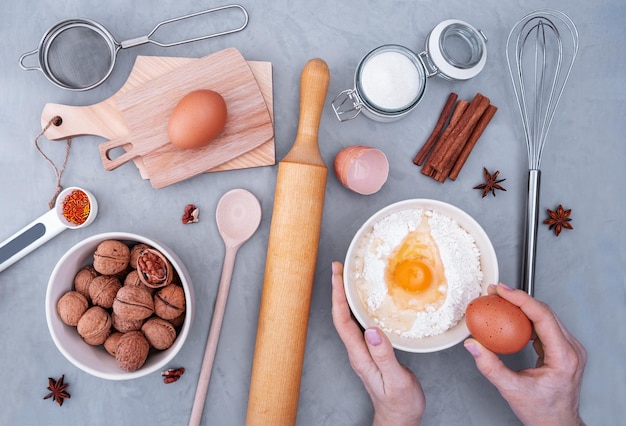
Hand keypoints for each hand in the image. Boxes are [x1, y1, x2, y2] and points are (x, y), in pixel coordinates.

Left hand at [331, 262, 424, 425]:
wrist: (399, 417)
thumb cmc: (399, 403)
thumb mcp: (396, 380)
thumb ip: (384, 356)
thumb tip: (372, 330)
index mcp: (359, 355)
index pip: (342, 320)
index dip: (338, 296)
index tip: (337, 275)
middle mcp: (357, 351)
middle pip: (342, 315)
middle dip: (338, 290)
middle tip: (339, 268)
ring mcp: (363, 351)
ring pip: (350, 318)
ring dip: (346, 297)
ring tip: (348, 277)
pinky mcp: (371, 351)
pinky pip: (361, 324)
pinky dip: (360, 307)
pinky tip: (366, 300)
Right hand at [464, 283, 586, 425]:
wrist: (557, 424)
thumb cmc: (542, 411)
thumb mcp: (512, 389)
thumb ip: (490, 367)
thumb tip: (474, 346)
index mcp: (563, 356)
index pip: (543, 316)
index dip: (521, 299)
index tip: (503, 291)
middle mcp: (571, 349)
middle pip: (545, 312)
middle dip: (519, 298)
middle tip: (497, 292)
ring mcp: (569, 349)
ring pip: (546, 316)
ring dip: (522, 306)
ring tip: (502, 301)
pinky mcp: (563, 349)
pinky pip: (545, 326)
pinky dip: (526, 318)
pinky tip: (512, 317)